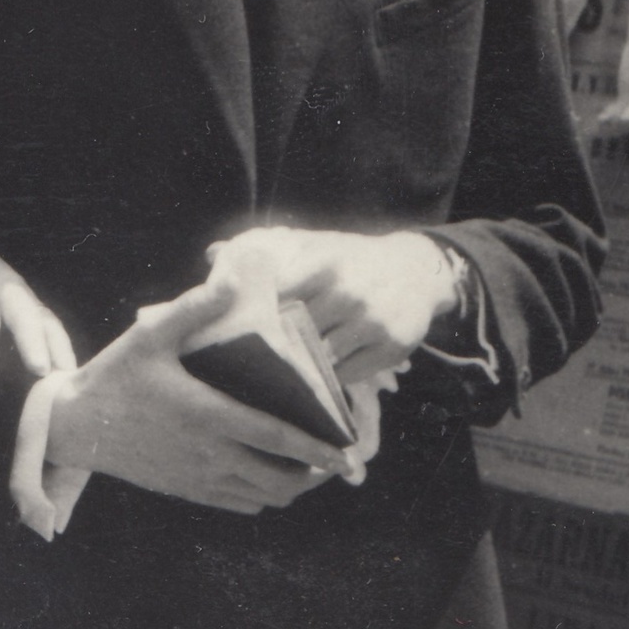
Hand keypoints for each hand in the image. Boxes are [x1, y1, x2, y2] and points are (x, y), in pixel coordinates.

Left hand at [0, 227, 75, 392]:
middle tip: (41, 373)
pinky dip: (63, 346)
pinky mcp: (33, 303)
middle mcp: (6, 284)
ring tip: (65, 379)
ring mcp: (24, 294)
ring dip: (57, 348)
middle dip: (34, 343)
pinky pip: (51, 324)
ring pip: (45, 319)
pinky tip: (69, 373)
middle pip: (24, 314)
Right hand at [42, 273, 355, 515]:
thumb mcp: (150, 335)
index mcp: (206, 415)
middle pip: (279, 479)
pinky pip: (238, 504)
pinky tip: (269, 476)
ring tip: (309, 468)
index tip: (346, 449)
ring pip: (262, 497)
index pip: (277, 438)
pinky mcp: (185, 490)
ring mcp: (197, 478)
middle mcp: (207, 454)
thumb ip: (194, 308)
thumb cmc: (116, 375)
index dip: (317, 447)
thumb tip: (233, 282)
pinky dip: (263, 496)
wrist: (75, 425)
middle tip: (335, 457)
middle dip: (316, 473)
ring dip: (293, 486)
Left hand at [213, 226, 456, 386]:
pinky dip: (328, 381)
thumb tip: (212, 254)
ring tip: (272, 380)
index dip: (251, 320)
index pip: (273, 299)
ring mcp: (372, 322)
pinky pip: (347, 376)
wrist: (416, 270)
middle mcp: (348, 293)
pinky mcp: (392, 347)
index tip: (230, 335)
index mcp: (324, 264)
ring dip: (298, 370)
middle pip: (294, 335)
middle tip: (243, 367)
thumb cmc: (351, 261)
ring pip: (320, 359)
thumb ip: (263, 253)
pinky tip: (311, 382)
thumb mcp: (315, 246)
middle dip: (270, 351)